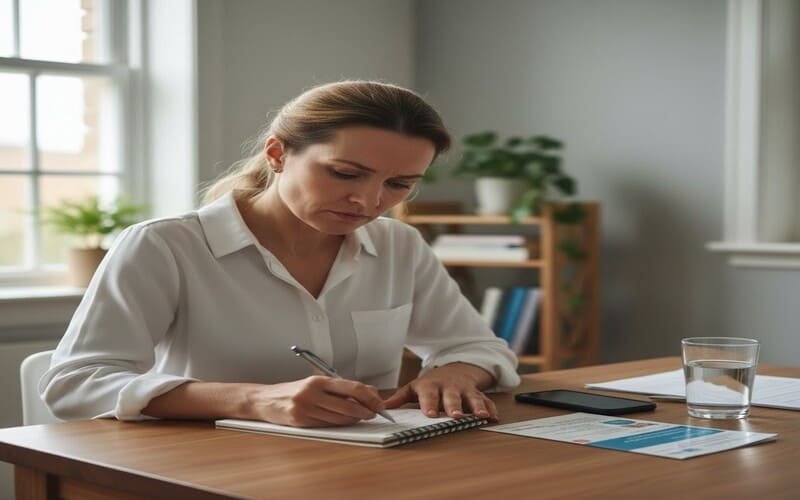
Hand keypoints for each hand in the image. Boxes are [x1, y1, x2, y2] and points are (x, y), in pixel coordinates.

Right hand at [242, 376, 385, 426]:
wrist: (264, 400)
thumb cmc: (292, 391)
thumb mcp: (315, 383)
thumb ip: (340, 388)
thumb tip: (367, 392)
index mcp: (318, 380)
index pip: (351, 387)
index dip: (369, 396)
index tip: (378, 402)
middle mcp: (312, 392)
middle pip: (348, 404)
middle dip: (366, 411)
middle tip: (375, 413)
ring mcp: (306, 408)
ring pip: (339, 418)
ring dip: (354, 419)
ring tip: (362, 417)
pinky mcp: (301, 421)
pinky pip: (327, 425)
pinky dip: (340, 424)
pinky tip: (345, 421)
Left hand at [383, 363, 497, 419]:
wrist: (455, 368)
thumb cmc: (432, 383)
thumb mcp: (414, 387)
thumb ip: (399, 398)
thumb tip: (381, 407)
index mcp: (431, 386)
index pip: (429, 395)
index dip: (430, 404)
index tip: (431, 414)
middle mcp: (449, 387)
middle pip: (452, 397)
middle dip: (454, 406)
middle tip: (455, 416)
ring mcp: (465, 390)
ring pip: (472, 398)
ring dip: (476, 407)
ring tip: (481, 416)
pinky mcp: (477, 393)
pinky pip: (486, 401)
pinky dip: (491, 409)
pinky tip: (493, 418)